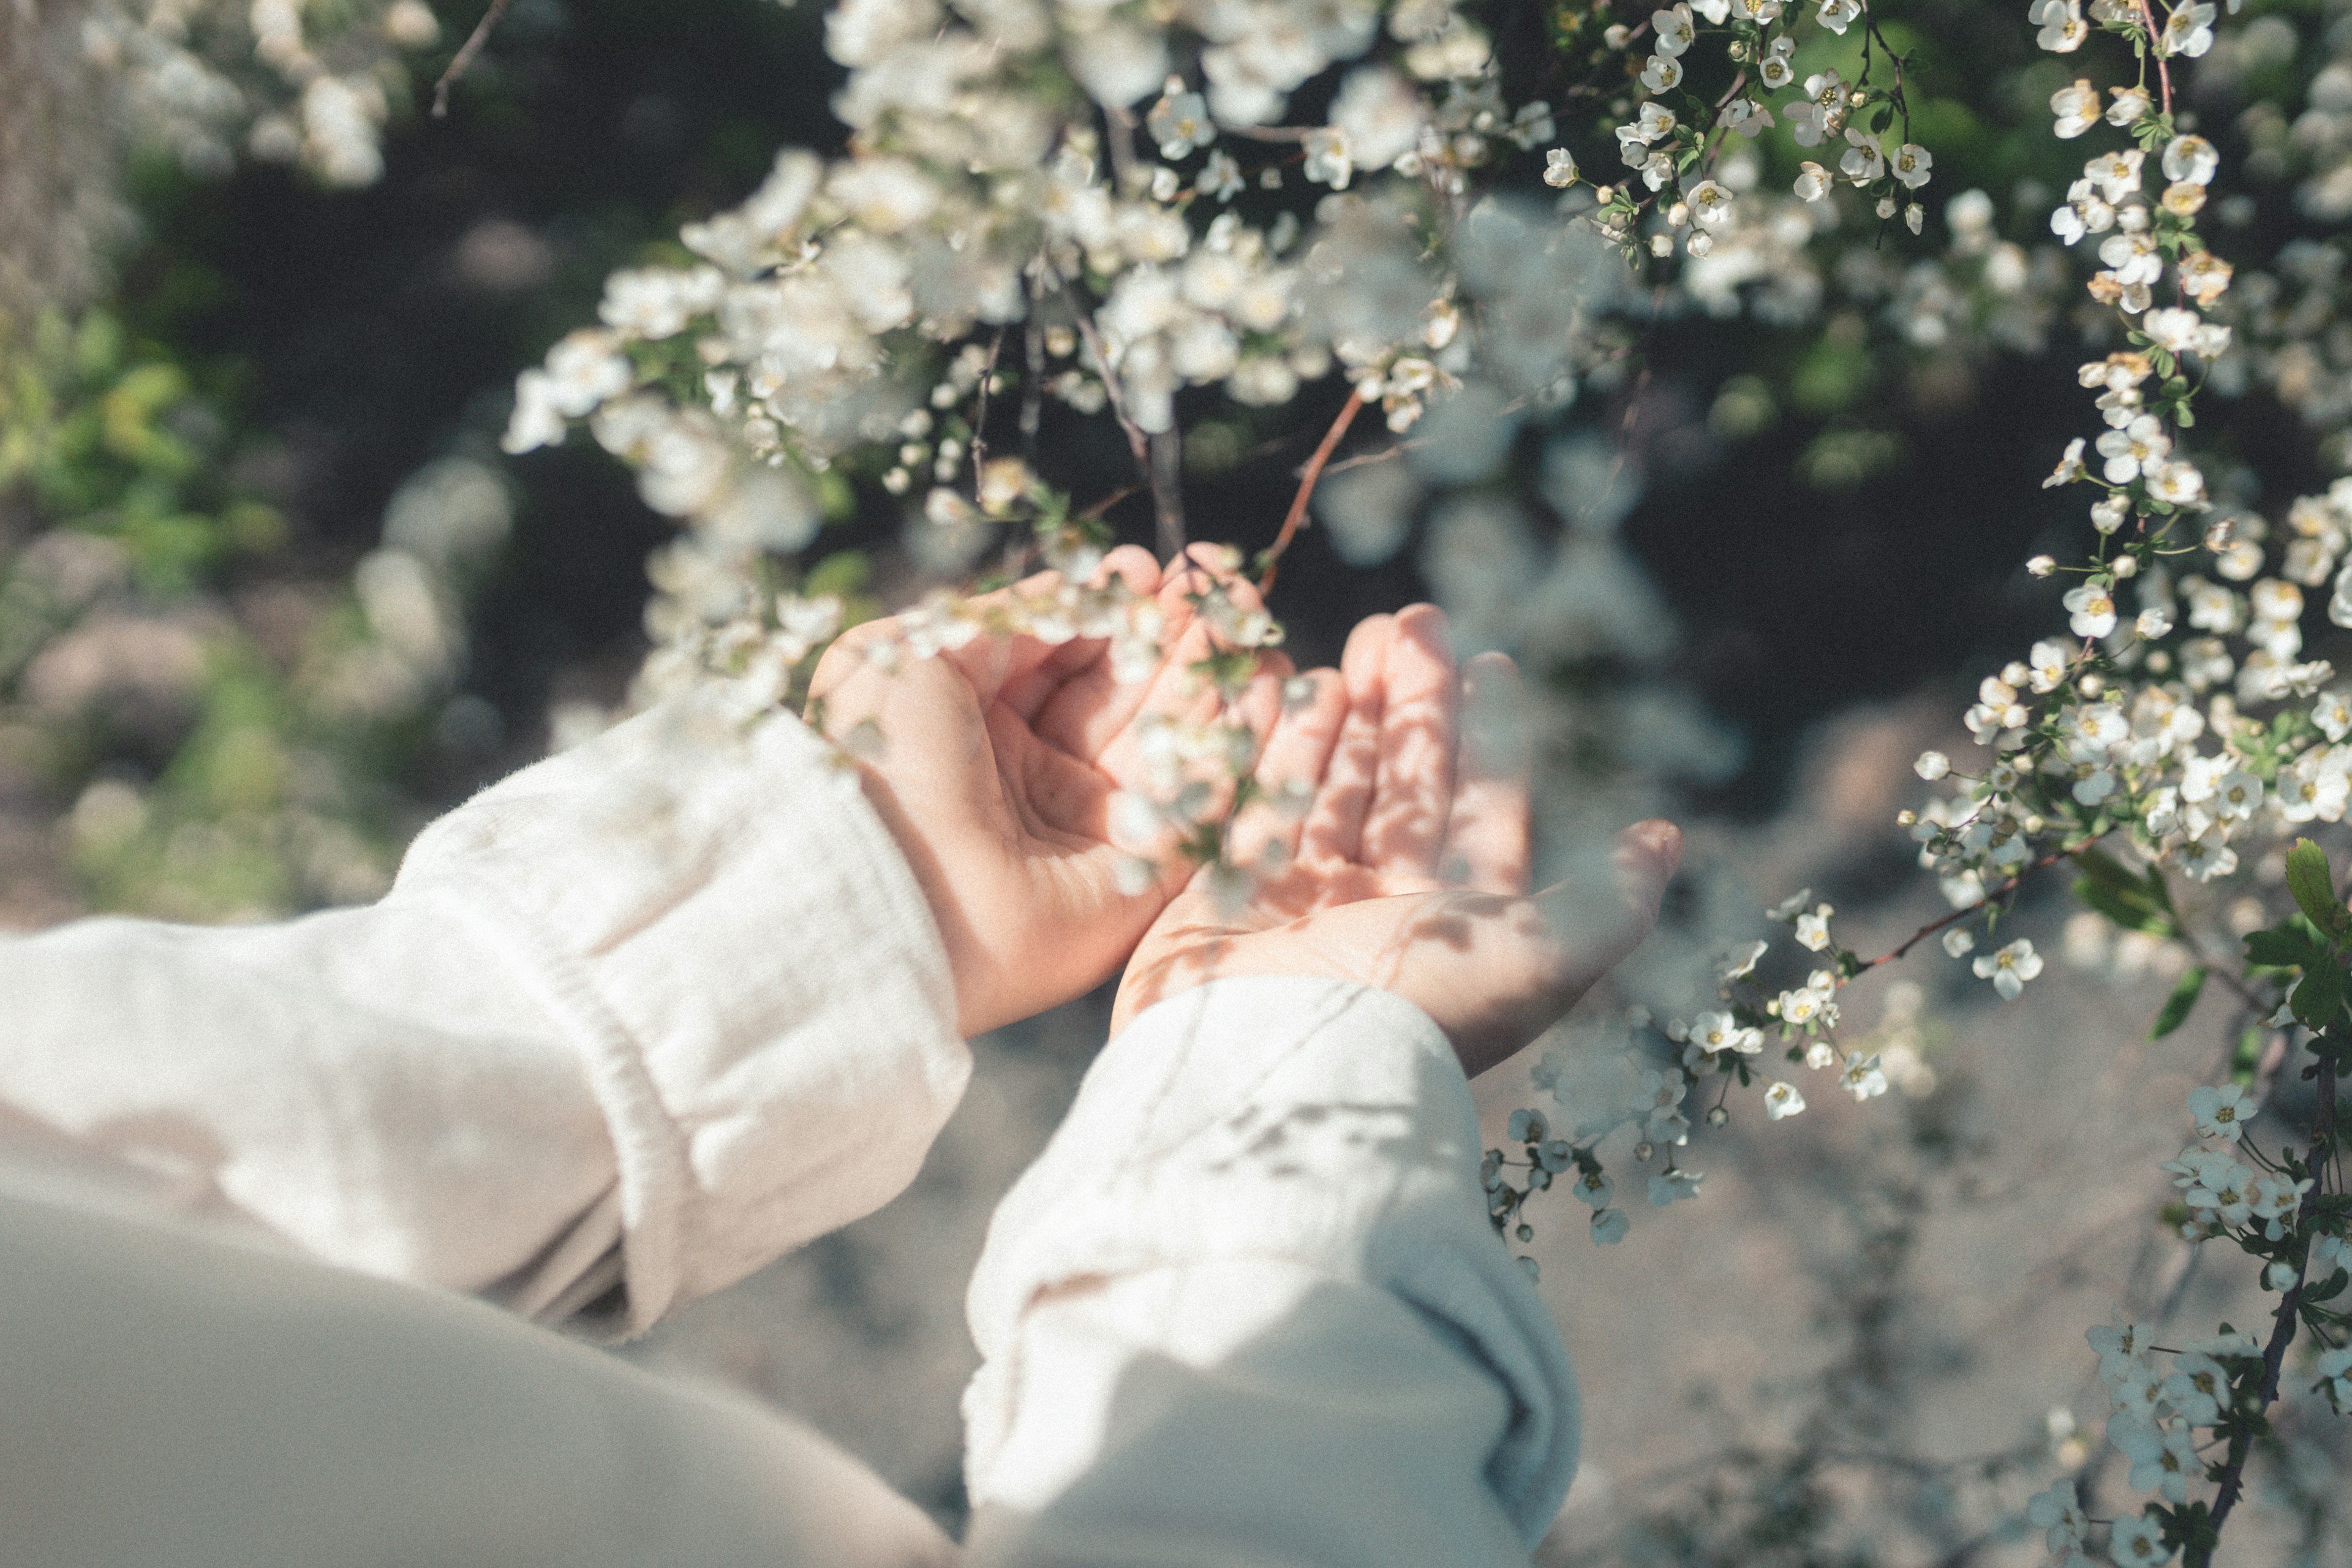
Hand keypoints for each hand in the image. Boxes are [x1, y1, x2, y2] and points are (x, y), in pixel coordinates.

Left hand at [809, 547, 1289, 1037]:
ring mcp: (1088, 828)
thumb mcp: (917, 652)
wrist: (883, 881)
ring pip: (1170, 739)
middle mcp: (1036, 775)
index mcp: (977, 724)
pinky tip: (1264, 683)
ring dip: (1213, 678)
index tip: (1152, 571)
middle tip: (1220, 583)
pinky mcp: (1133, 880)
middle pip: (1127, 693)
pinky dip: (1236, 745)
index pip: (1067, 657)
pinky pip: (1199, 803)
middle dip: (1175, 635)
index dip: (1113, 612)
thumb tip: (1082, 587)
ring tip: (1246, 617)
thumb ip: (1007, 616)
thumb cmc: (878, 758)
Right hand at [1113, 605, 1682, 1078]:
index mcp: (1454, 929)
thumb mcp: (1541, 958)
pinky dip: (1279, 749)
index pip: (1480, 811)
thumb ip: (1609, 902)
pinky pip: (1258, 807)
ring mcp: (1299, 906)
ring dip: (1354, 716)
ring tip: (1364, 643)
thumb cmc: (1415, 1013)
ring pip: (1335, 789)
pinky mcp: (1223, 900)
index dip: (1490, 738)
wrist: (1275, 1071)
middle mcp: (1380, 916)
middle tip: (1416, 619)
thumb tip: (1664, 841)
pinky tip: (1299, 690)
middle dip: (1415, 703)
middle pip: (1406, 787)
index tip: (1492, 661)